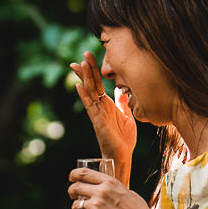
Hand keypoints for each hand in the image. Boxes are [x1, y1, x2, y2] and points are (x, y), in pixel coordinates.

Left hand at [68, 165, 154, 208]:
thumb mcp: (127, 192)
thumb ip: (115, 189)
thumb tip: (110, 190)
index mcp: (109, 182)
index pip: (84, 173)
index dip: (74, 174)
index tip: (71, 178)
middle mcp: (101, 191)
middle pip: (76, 187)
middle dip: (71, 192)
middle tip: (73, 196)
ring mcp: (97, 206)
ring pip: (76, 205)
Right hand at [70, 50, 137, 169]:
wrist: (122, 154)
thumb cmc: (124, 139)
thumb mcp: (127, 116)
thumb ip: (123, 103)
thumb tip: (123, 91)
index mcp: (107, 104)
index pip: (99, 83)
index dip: (94, 70)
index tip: (90, 57)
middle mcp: (100, 106)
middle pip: (92, 84)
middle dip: (88, 68)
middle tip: (84, 54)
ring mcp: (97, 113)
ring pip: (89, 92)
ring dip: (85, 78)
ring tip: (80, 64)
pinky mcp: (98, 121)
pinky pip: (90, 106)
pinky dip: (84, 96)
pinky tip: (79, 86)